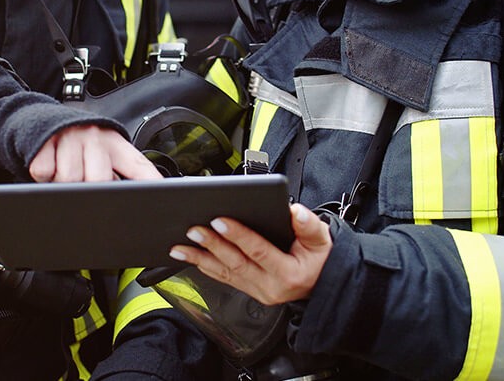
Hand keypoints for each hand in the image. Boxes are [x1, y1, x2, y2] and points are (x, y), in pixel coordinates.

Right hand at [29, 125, 162, 181]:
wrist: (39, 118)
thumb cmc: (77, 142)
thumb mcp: (103, 151)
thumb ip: (119, 173)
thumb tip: (131, 198)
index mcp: (115, 143)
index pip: (138, 164)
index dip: (150, 180)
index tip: (162, 194)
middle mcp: (94, 137)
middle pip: (99, 179)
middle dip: (91, 189)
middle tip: (83, 184)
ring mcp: (69, 137)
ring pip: (69, 179)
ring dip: (64, 185)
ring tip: (64, 171)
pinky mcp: (43, 141)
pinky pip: (44, 172)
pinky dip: (44, 176)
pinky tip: (49, 165)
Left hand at [168, 203, 331, 304]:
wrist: (323, 285)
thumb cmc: (320, 260)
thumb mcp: (322, 240)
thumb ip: (309, 225)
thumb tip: (295, 212)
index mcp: (288, 273)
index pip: (258, 251)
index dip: (238, 235)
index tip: (219, 220)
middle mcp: (270, 287)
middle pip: (235, 263)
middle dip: (212, 245)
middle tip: (193, 229)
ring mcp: (257, 291)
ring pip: (224, 273)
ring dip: (200, 258)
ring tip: (180, 246)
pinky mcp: (249, 291)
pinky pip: (224, 278)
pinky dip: (205, 267)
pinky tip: (190, 257)